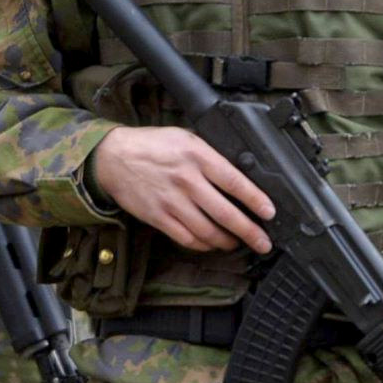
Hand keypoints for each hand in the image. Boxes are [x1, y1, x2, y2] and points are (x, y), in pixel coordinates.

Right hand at [87, 125, 275, 252]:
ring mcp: (171, 201)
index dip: (256, 200)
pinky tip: (211, 243)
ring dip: (227, 242)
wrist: (112, 157)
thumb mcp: (184, 137)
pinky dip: (203, 245)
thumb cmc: (151, 145)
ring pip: (208, 231)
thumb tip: (239, 170)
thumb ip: (209, 154)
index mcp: (197, 156)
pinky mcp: (158, 217)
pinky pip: (187, 238)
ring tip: (237, 243)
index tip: (269, 213)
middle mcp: (186, 180)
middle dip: (250, 232)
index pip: (234, 182)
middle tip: (264, 243)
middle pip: (226, 214)